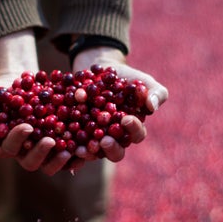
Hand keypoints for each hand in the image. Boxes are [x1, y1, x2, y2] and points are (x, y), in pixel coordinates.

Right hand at [0, 29, 75, 174]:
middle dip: (40, 153)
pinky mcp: (60, 147)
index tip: (27, 126)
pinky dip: (76, 157)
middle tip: (50, 140)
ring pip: (50, 165)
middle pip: (31, 162)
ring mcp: (43, 152)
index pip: (10, 149)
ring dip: (59, 160)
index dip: (18, 141)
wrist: (16, 87)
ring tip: (68, 150)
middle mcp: (24, 154)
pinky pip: (69, 158)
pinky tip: (84, 151)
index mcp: (6, 148)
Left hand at [71, 46, 168, 161]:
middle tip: (105, 140)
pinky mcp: (77, 134)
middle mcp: (114, 138)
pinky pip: (75, 144)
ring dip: (89, 152)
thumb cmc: (127, 78)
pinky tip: (66, 142)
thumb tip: (152, 106)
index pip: (136, 135)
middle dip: (111, 148)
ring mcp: (95, 138)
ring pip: (94, 152)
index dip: (133, 129)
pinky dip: (71, 145)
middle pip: (116, 152)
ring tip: (83, 148)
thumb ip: (155, 93)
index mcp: (132, 129)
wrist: (100, 69)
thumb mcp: (143, 82)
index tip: (126, 118)